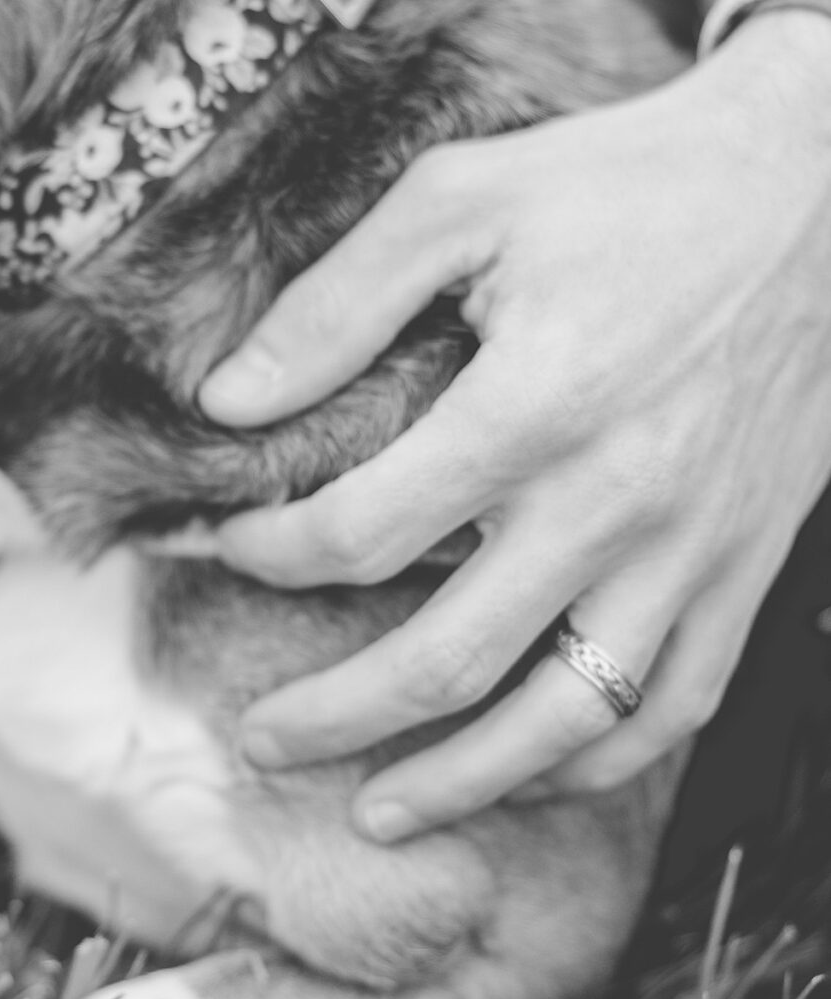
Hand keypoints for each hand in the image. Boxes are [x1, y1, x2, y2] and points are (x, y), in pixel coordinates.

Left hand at [197, 12, 830, 837]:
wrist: (815, 189)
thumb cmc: (625, 185)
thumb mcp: (463, 197)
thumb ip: (338, 304)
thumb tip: (228, 400)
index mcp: (533, 404)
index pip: (362, 534)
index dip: (272, 554)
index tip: (230, 543)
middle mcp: (613, 501)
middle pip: (445, 663)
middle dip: (331, 719)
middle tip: (257, 742)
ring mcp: (689, 551)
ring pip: (561, 722)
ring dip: (458, 785)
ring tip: (378, 813)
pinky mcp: (744, 568)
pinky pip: (666, 707)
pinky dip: (589, 764)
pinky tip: (523, 776)